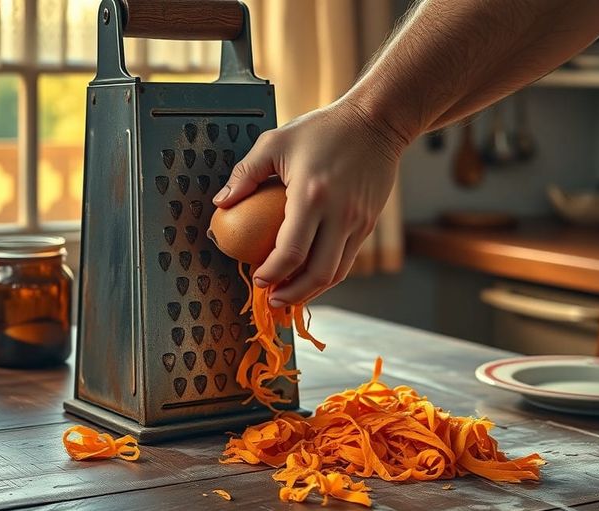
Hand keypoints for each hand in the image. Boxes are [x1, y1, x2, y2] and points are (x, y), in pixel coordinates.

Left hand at [212, 97, 403, 306]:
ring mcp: (357, 223)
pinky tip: (311, 277)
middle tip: (273, 299)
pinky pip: (347, 262)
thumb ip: (245, 174)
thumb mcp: (276, 142)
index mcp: (311, 196)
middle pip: (317, 273)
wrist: (375, 124)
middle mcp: (338, 215)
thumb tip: (222, 204)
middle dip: (292, 292)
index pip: (291, 251)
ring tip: (291, 295)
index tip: (258, 279)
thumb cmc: (322, 129)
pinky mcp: (368, 225)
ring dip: (312, 291)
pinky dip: (327, 276)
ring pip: (336, 274)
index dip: (273, 273)